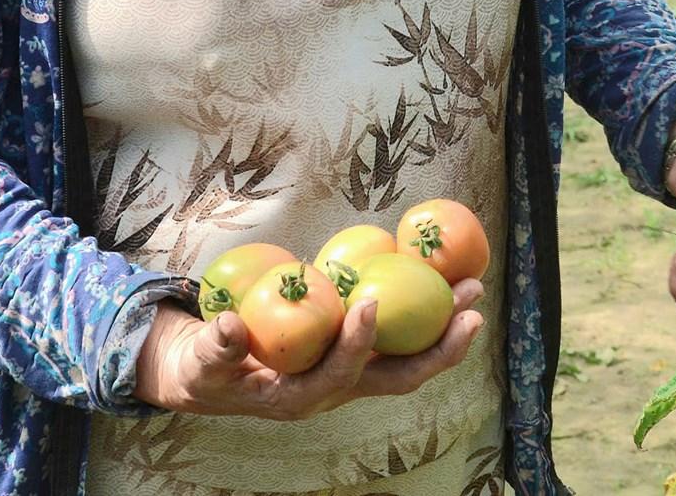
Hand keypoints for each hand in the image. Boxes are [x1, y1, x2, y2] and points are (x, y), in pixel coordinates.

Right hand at [132, 279, 483, 417]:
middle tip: (470, 312)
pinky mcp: (359, 353)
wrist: (214, 377)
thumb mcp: (202, 362)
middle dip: (438, 349)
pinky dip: (425, 311)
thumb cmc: (207, 369)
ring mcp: (354, 372)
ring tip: (474, 289)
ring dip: (445, 327)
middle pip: (398, 376)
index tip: (371, 303)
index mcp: (301, 397)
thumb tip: (228, 328)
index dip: (357, 343)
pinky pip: (402, 335)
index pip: (339, 374)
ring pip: (410, 356)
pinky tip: (445, 279)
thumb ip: (214, 349)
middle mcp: (338, 389)